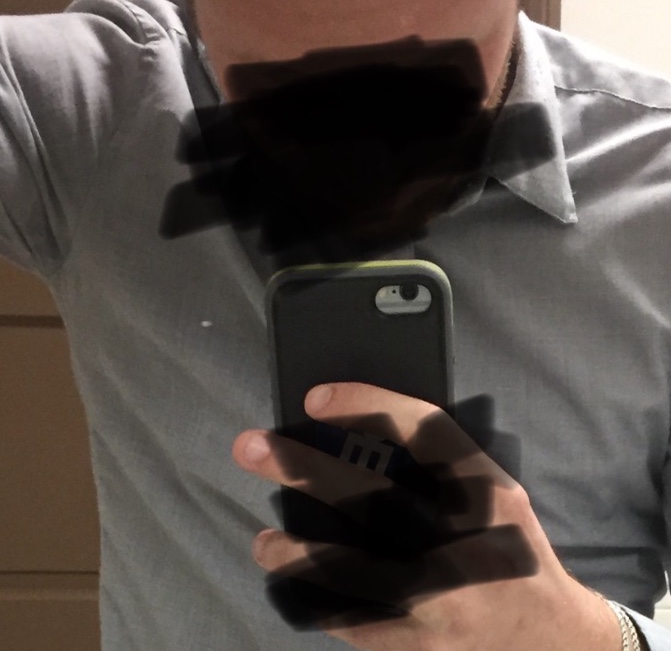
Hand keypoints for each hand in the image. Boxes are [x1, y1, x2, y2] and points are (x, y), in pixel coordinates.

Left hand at [232, 382, 620, 649]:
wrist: (547, 638)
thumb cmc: (509, 547)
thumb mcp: (493, 491)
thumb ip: (439, 462)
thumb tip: (355, 430)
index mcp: (487, 490)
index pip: (425, 432)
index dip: (369, 405)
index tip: (315, 397)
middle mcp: (465, 540)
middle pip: (372, 493)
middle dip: (305, 467)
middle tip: (252, 446)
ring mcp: (440, 598)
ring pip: (351, 570)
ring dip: (297, 552)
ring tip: (263, 541)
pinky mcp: (420, 642)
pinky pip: (353, 623)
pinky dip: (314, 601)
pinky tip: (289, 587)